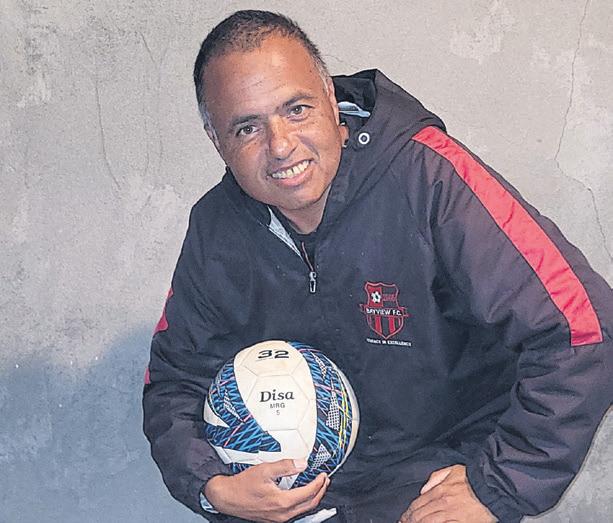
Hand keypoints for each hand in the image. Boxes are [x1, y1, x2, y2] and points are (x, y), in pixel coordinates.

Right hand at [204, 458, 329, 522]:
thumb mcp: (264, 470)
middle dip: (320, 491)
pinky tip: (301, 494)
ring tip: (317, 486)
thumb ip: (285, 466)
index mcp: (282, 502)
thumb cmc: (242, 485)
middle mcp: (282, 513)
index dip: (319, 483)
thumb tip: (302, 463)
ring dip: (312, 497)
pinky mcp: (274, 518)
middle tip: (325, 480)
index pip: (309, 493)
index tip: (323, 474)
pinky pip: (294, 512)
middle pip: (309, 504)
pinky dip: (302, 502)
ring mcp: (278, 518)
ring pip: (303, 510)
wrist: (227, 497)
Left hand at [399, 464, 496, 522]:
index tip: (403, 517)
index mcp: (439, 490)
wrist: (493, 486)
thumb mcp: (452, 470)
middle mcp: (442, 503)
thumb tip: (423, 489)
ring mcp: (451, 515)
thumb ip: (435, 478)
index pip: (417, 504)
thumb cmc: (475, 478)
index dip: (408, 512)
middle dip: (410, 521)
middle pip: (420, 515)